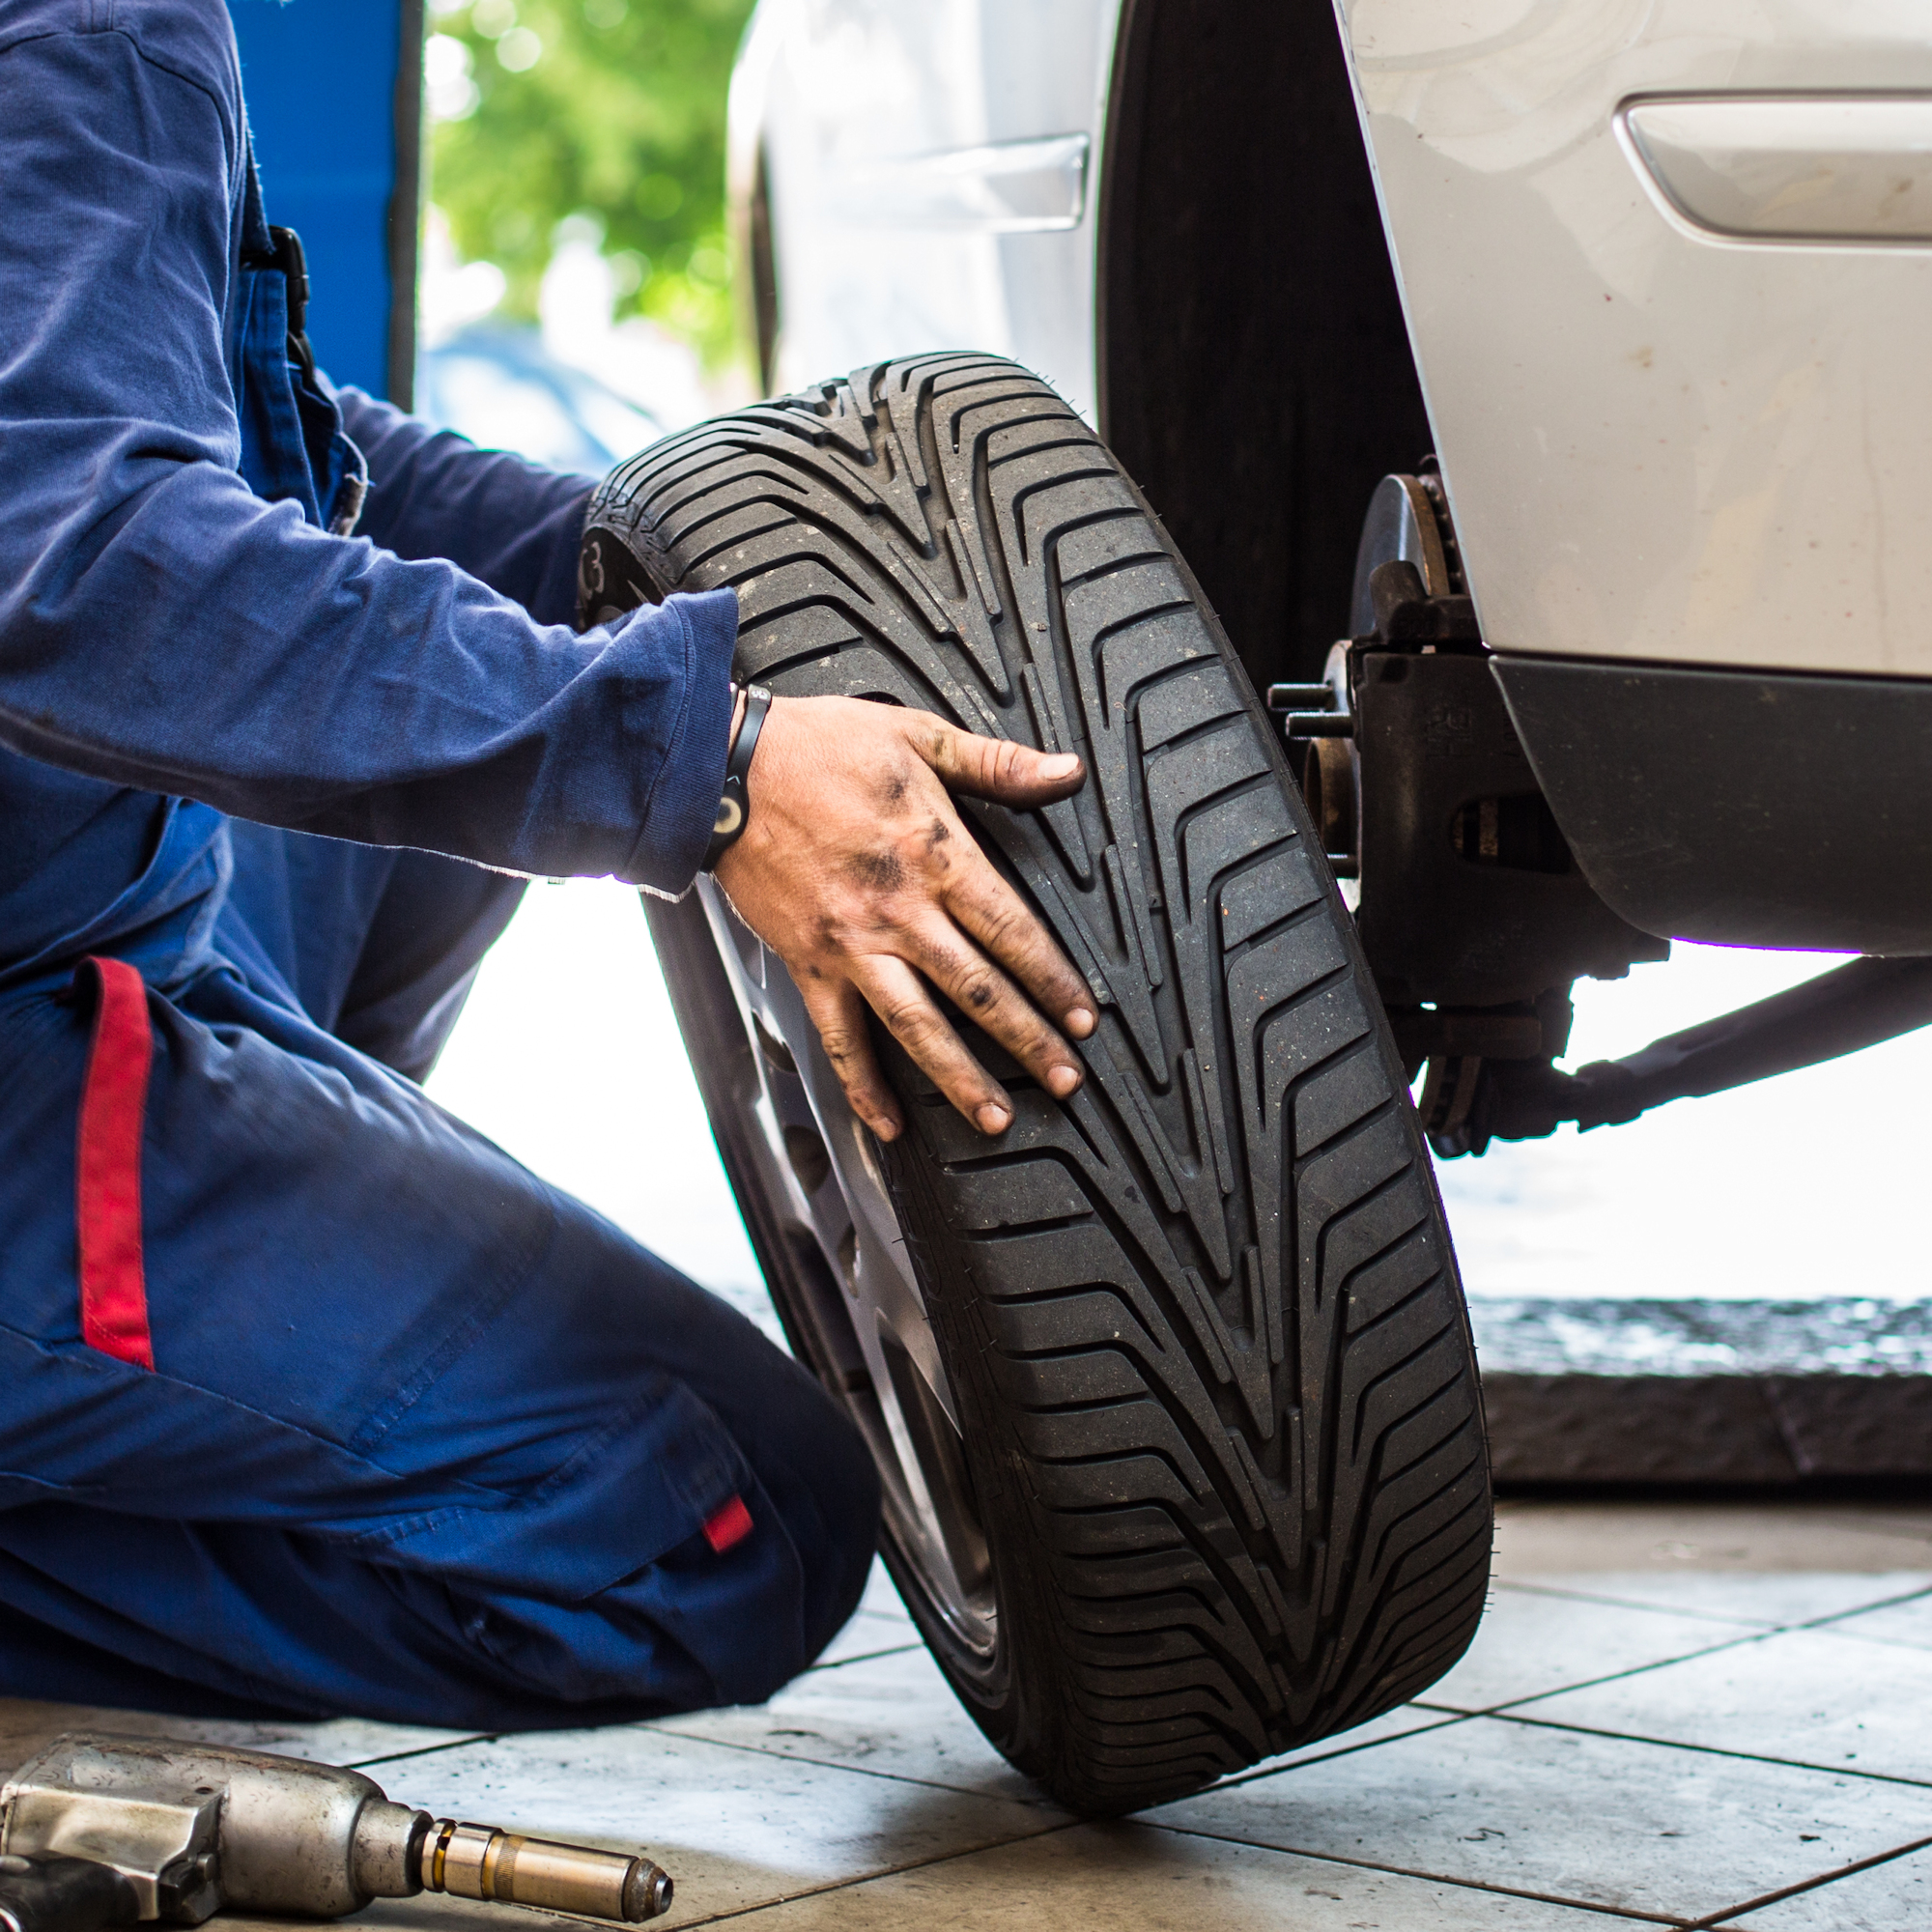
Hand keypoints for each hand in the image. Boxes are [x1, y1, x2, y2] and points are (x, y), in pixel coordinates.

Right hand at [711, 694, 1095, 1139]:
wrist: (722, 769)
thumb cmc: (816, 747)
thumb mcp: (918, 734)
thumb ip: (998, 762)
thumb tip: (1066, 771)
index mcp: (934, 853)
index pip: (1011, 930)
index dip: (1054, 979)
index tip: (1083, 1017)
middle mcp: (898, 910)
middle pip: (977, 989)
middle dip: (1027, 1040)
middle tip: (1065, 1080)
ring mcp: (851, 944)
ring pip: (915, 1025)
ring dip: (958, 1078)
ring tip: (994, 1117)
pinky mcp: (808, 963)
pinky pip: (839, 1036)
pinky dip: (861, 1085)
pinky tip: (886, 1122)